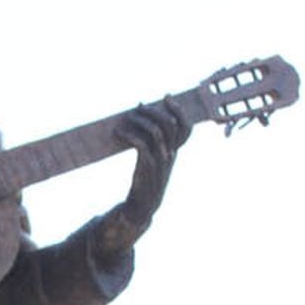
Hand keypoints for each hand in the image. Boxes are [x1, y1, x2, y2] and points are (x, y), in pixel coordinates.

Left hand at [107, 98, 188, 239]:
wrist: (141, 207)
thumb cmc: (145, 181)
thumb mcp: (155, 161)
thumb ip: (155, 143)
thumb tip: (145, 117)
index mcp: (174, 152)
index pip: (186, 129)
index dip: (179, 111)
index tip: (167, 97)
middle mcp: (171, 155)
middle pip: (170, 124)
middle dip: (155, 110)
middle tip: (140, 105)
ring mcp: (160, 161)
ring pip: (156, 132)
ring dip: (140, 120)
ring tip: (128, 116)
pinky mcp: (147, 168)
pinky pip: (141, 144)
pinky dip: (129, 134)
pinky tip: (118, 131)